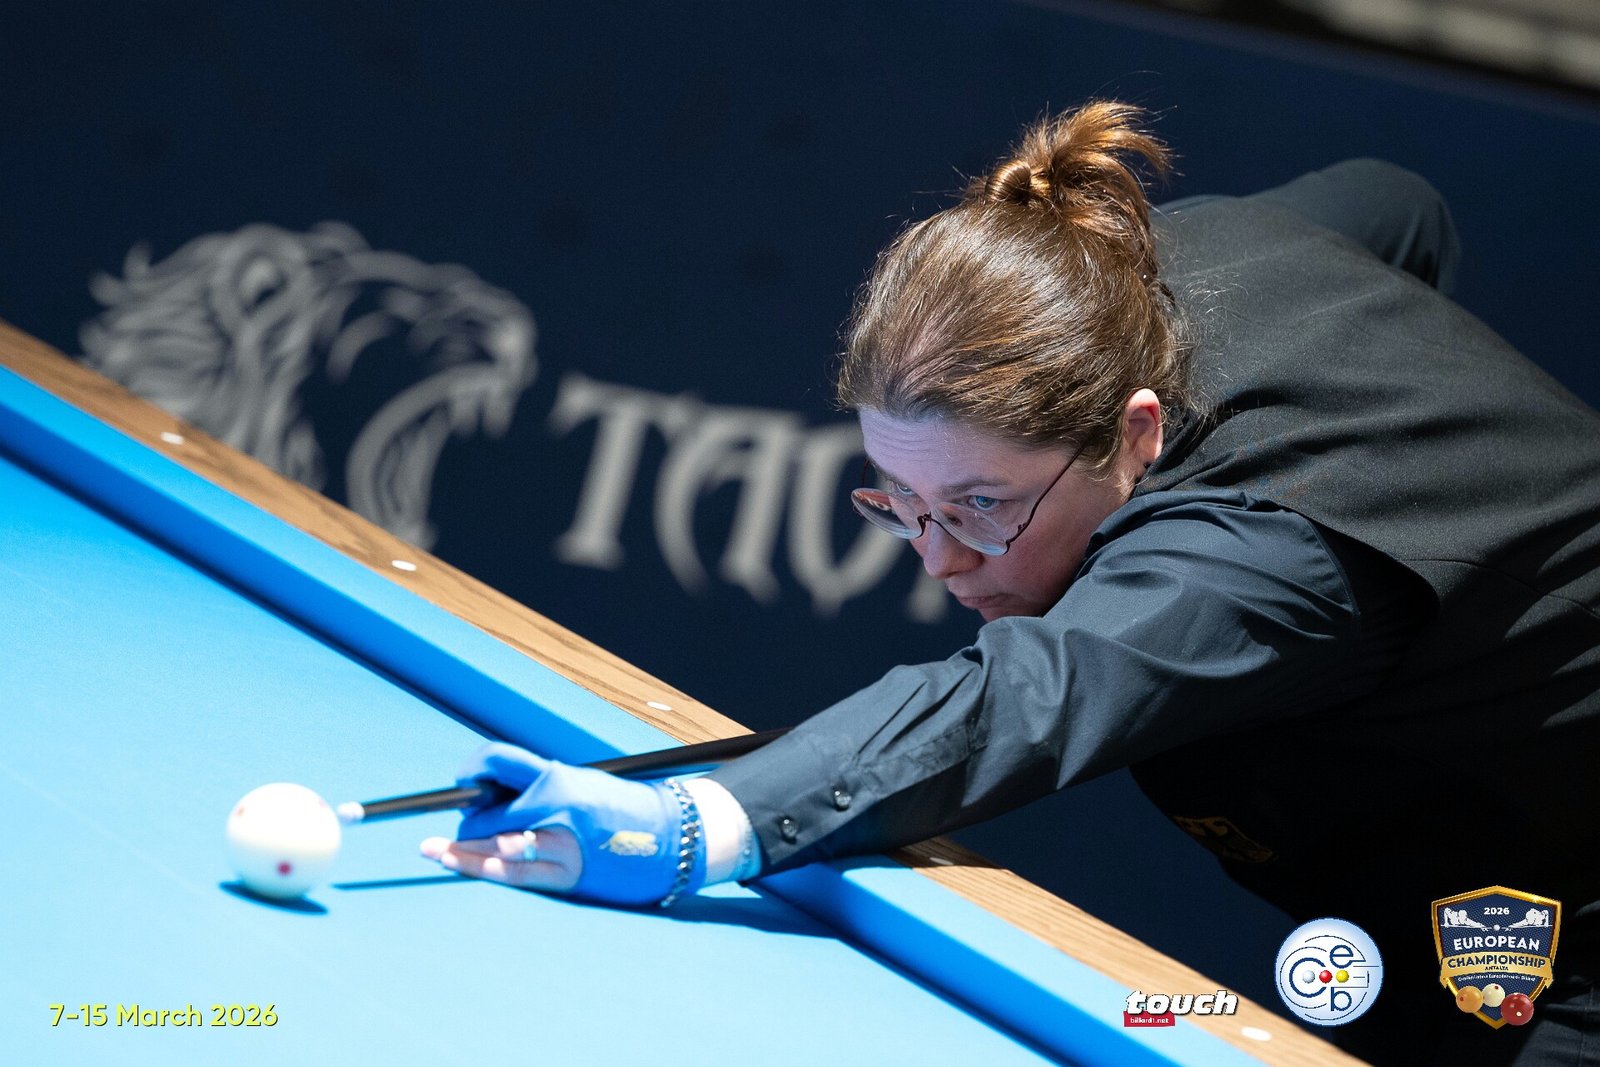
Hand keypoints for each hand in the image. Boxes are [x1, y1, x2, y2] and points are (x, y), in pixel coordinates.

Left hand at [419, 742, 701, 905]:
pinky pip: (517, 873)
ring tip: (434, 852)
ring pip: (494, 847)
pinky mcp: (569, 874)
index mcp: (560, 776)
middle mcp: (557, 805)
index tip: (461, 781)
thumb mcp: (583, 784)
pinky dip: (485, 869)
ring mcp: (562, 842)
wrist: (672, 836)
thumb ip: (543, 790)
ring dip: (461, 851)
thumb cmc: (623, 810)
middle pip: (488, 812)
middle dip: (467, 823)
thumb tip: (493, 798)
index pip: (501, 760)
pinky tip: (463, 866)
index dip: (474, 768)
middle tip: (457, 833)